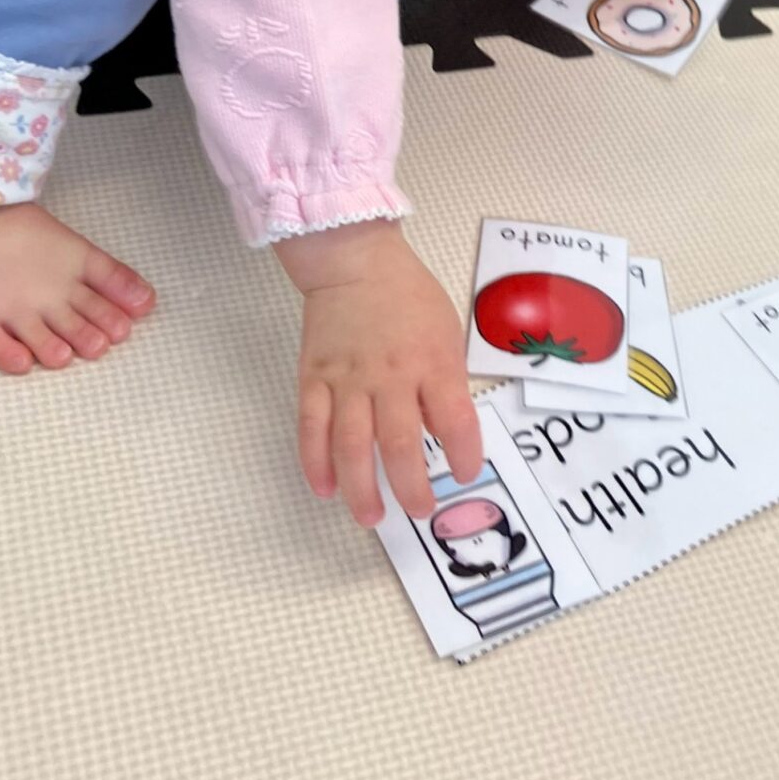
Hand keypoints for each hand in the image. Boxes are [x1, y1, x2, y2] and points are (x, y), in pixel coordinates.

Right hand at [276, 220, 482, 525]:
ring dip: (361, 488)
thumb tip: (441, 434)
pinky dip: (316, 462)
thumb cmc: (409, 296)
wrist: (354, 261)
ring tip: (371, 517)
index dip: (464, 454)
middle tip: (420, 511)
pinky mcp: (315, 378)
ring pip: (352, 445)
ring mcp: (348, 378)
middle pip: (401, 443)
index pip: (455, 419)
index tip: (466, 474)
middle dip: (412, 487)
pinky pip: (312, 427)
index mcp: (432, 360)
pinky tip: (326, 489)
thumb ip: (446, 382)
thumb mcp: (446, 331)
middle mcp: (392, 375)